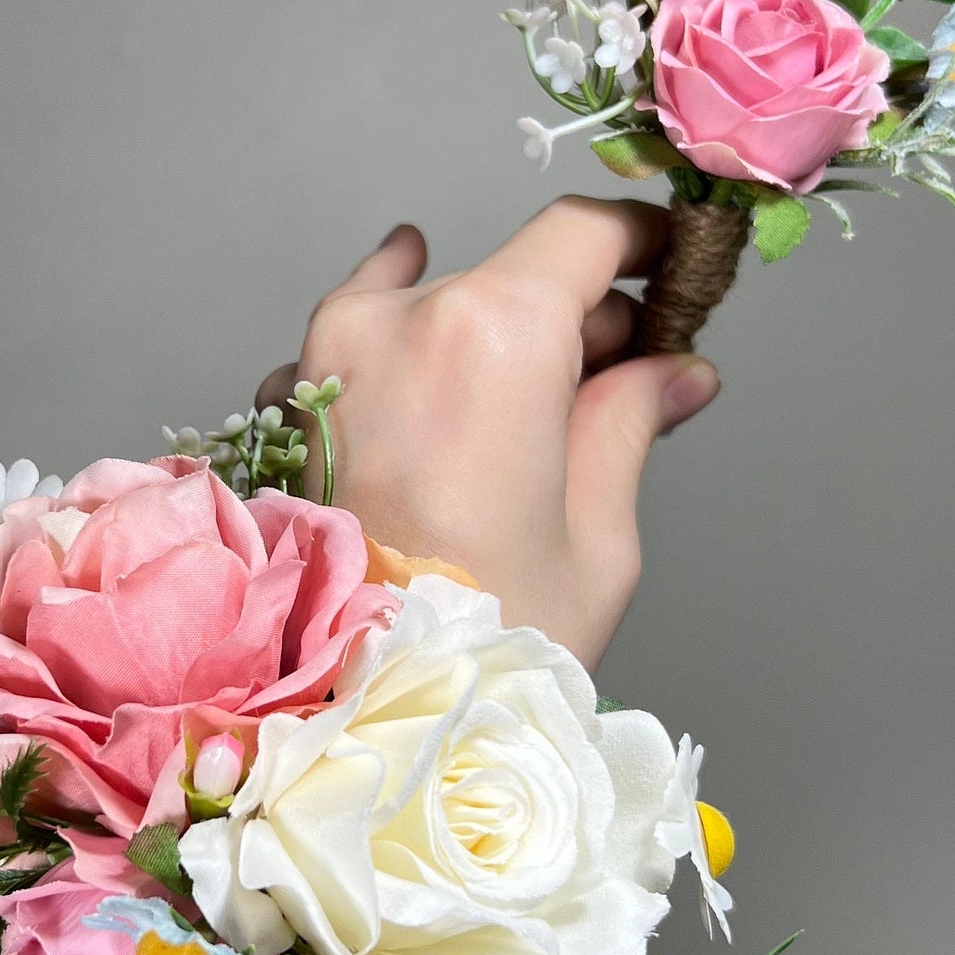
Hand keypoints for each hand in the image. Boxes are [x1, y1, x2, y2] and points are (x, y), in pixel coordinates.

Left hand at [257, 200, 720, 671]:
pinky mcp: (279, 410)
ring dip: (481, 346)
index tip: (671, 272)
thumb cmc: (483, 643)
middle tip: (623, 384)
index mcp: (494, 333)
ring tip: (524, 426)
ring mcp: (322, 360)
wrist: (345, 722)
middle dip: (573, 319)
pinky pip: (359, 362)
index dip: (640, 245)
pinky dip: (405, 380)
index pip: (583, 232)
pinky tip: (435, 440)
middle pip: (508, 276)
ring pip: (426, 309)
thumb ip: (629, 424)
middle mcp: (396, 320)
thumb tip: (676, 373)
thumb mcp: (596, 537)